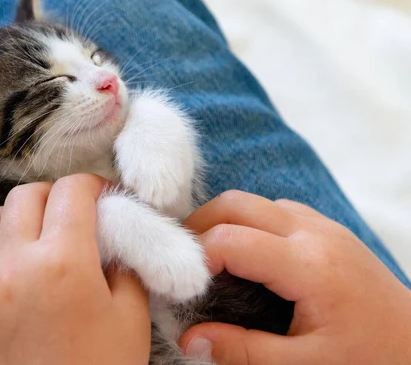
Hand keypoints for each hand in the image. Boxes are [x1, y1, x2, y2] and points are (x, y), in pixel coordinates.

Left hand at [0, 174, 150, 364]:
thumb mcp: (130, 318)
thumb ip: (125, 267)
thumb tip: (113, 240)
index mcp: (64, 262)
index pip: (72, 192)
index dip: (91, 186)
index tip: (100, 196)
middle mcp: (15, 265)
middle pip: (25, 196)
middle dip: (52, 197)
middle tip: (68, 216)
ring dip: (11, 220)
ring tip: (29, 237)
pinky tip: (0, 269)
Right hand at [179, 190, 410, 364]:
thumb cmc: (369, 357)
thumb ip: (243, 351)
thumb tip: (190, 339)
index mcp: (309, 267)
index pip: (230, 240)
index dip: (196, 258)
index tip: (182, 284)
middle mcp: (315, 233)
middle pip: (237, 203)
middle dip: (200, 225)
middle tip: (183, 260)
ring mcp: (324, 226)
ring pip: (255, 201)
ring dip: (224, 221)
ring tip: (209, 258)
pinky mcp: (328, 229)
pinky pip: (276, 209)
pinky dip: (249, 223)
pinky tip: (247, 255)